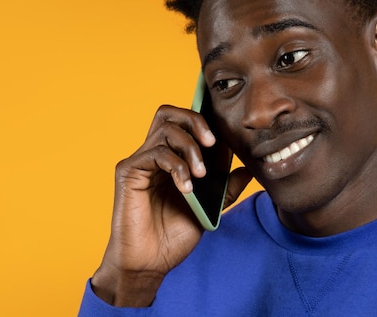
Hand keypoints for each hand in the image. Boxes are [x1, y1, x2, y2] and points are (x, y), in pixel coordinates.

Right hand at [91, 105, 251, 306]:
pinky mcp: (128, 171)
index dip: (206, 124)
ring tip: (200, 174)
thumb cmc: (172, 237)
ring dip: (189, 147)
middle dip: (195, 120)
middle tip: (212, 142)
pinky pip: (155, 152)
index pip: (186, 125)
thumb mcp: (209, 209)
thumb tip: (248, 169)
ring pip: (165, 128)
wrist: (149, 263)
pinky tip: (185, 187)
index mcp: (172, 160)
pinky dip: (176, 166)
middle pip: (170, 114)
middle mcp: (154, 155)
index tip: (226, 139)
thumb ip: (225, 189)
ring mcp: (140, 161)